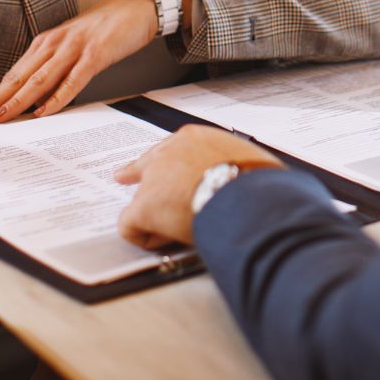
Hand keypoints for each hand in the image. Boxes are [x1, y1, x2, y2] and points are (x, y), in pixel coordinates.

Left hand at [0, 0, 158, 123]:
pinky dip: (56, 97)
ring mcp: (74, 48)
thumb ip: (56, 67)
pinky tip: (44, 111)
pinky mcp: (95, 54)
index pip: (15, 73)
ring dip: (18, 100)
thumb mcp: (74, 46)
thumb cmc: (106, 28)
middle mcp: (55, 43)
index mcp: (47, 42)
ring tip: (1, 117)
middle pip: (20, 77)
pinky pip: (72, 79)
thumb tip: (38, 98)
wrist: (137, 6)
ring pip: (40, 79)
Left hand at [115, 125, 283, 247]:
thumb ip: (233, 163)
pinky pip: (130, 225)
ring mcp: (154, 179)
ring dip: (157, 215)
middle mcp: (169, 153)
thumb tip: (247, 178)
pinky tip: (160, 241)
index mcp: (194, 138)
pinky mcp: (144, 206)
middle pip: (147, 166)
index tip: (155, 162)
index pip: (170, 147)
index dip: (163, 160)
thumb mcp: (247, 159)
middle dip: (136, 174)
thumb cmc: (257, 181)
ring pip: (144, 199)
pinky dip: (142, 236)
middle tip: (122, 176)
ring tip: (180, 231)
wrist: (248, 197)